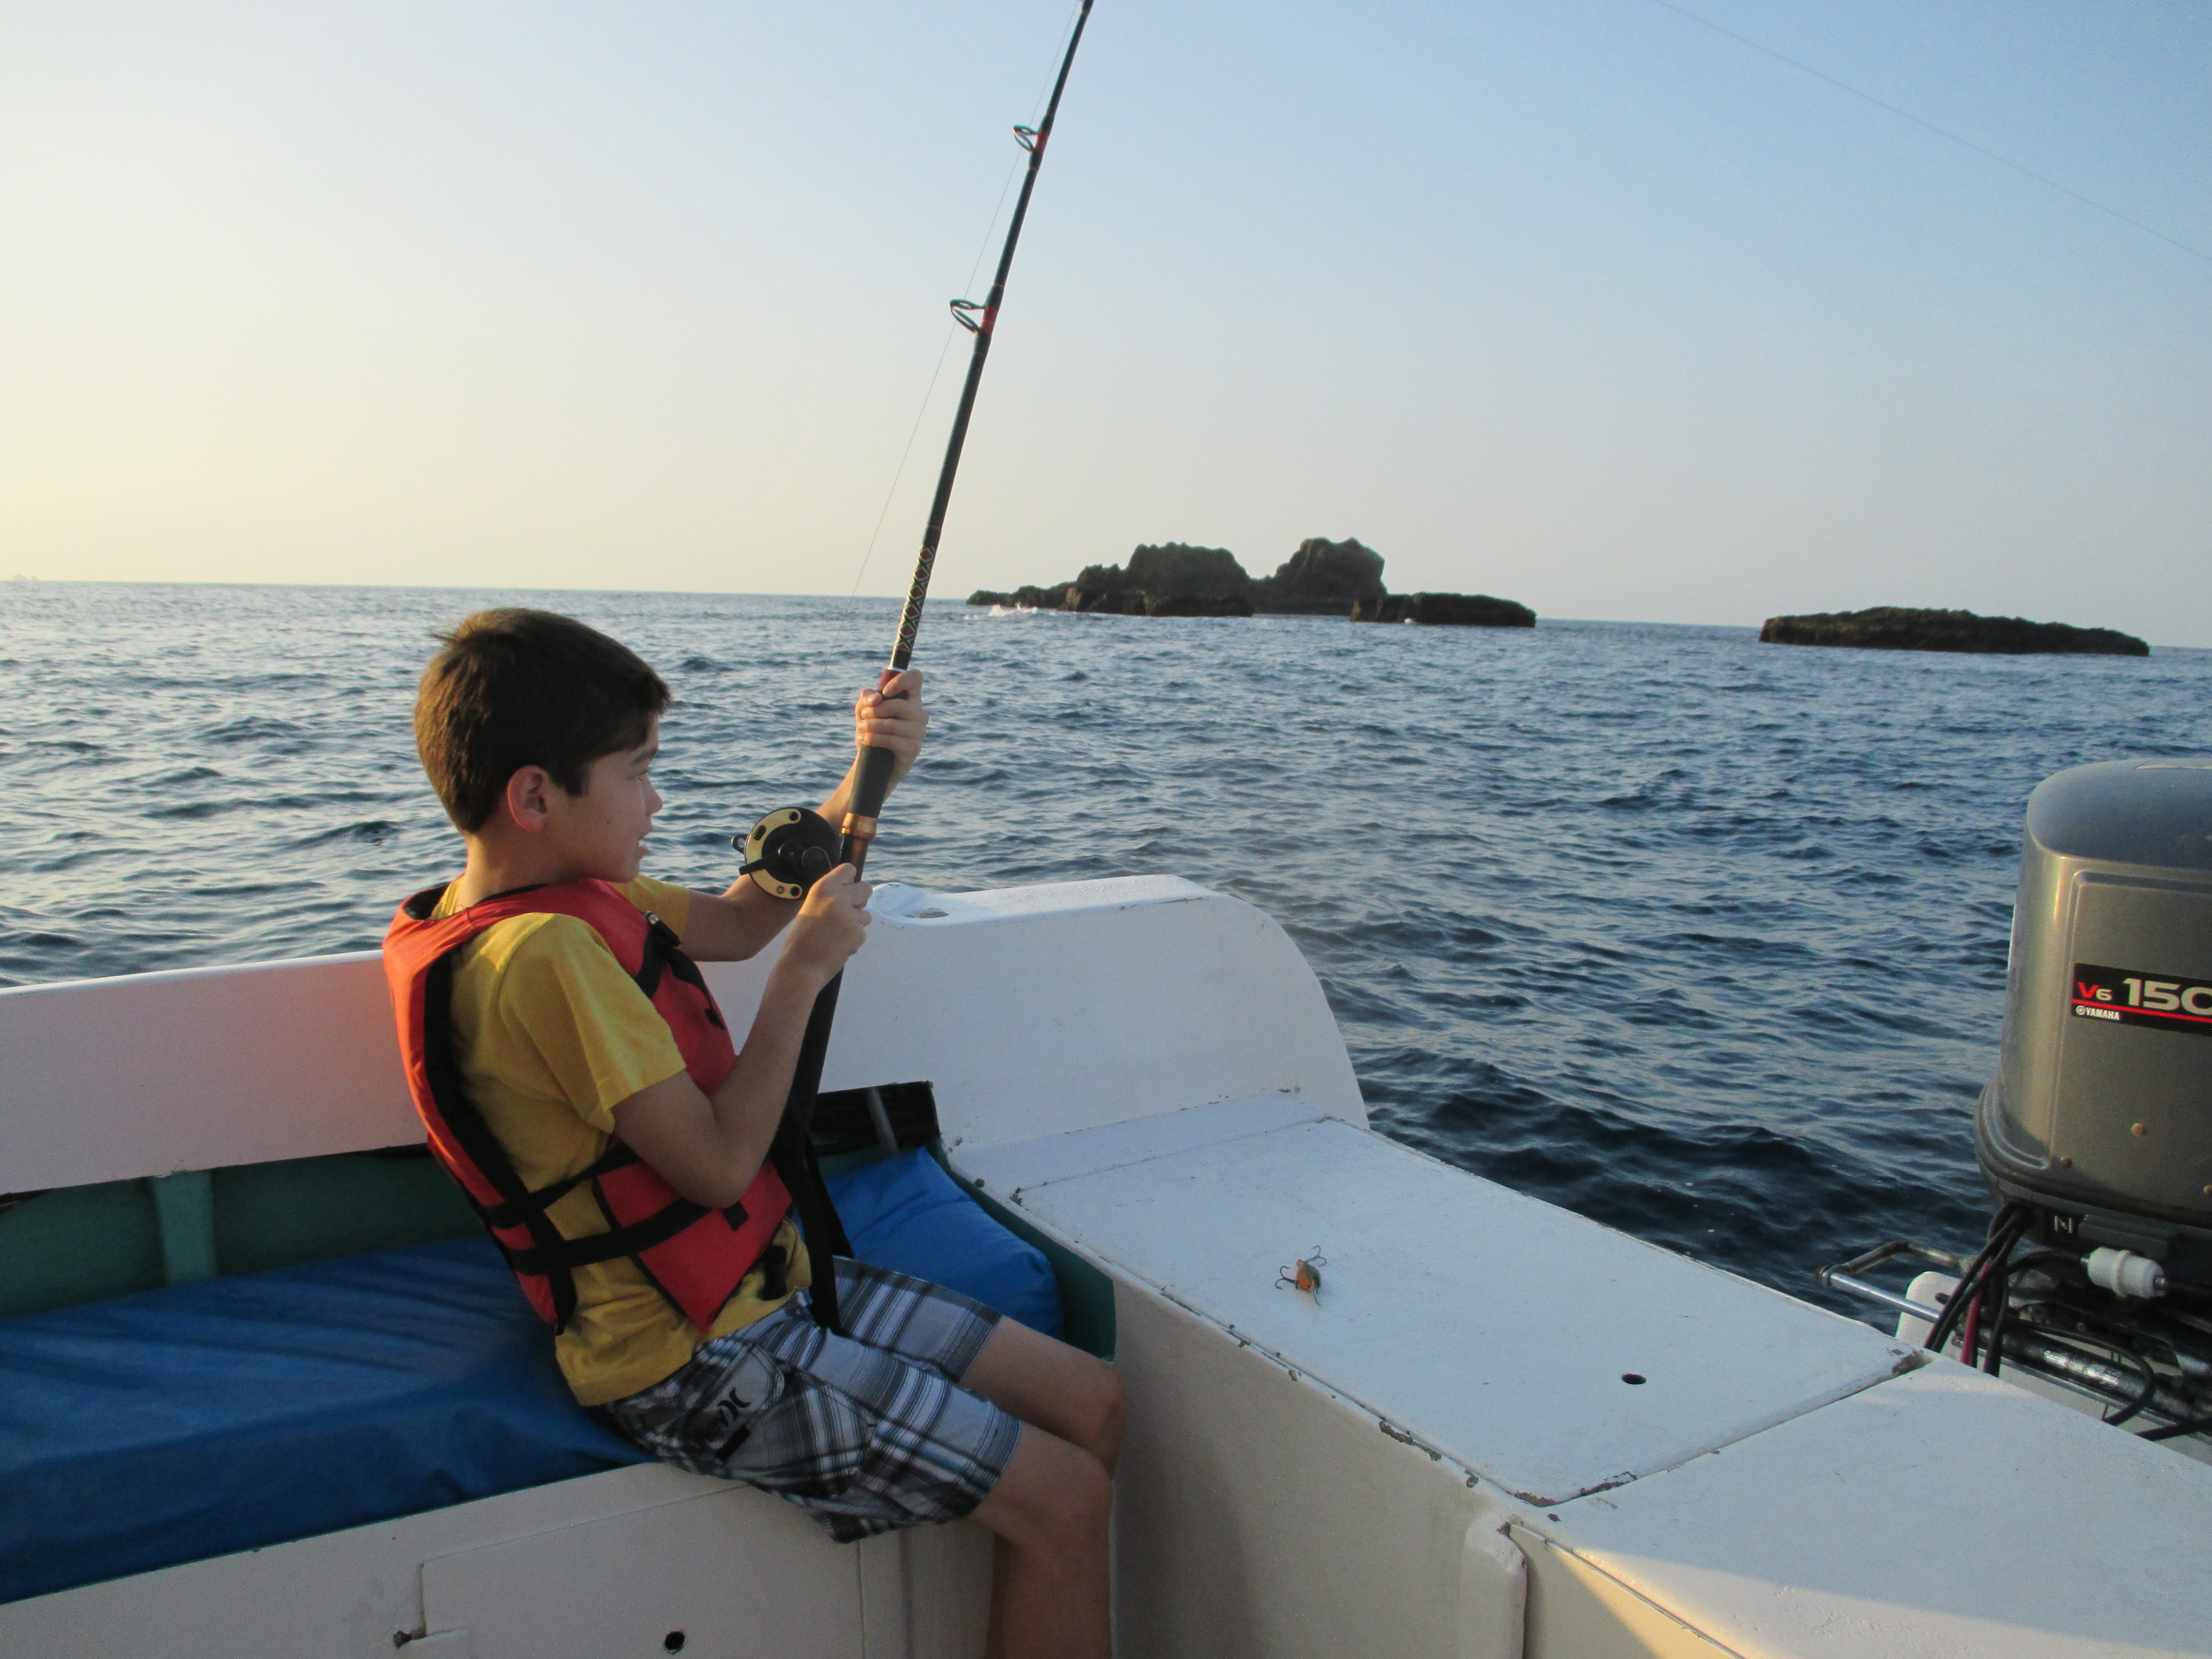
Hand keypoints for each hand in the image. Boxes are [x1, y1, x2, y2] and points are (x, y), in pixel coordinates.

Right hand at [777, 863, 871, 987]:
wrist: (801, 967)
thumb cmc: (800, 939)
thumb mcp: (811, 907)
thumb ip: (829, 898)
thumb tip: (849, 893)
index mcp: (823, 888)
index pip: (849, 870)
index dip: (850, 880)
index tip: (847, 889)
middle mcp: (838, 897)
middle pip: (866, 888)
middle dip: (861, 900)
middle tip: (849, 912)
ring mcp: (850, 916)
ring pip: (866, 914)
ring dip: (856, 924)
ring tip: (837, 935)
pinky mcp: (858, 933)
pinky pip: (862, 933)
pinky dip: (854, 940)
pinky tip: (839, 947)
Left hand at [855, 669, 927, 791]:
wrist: (873, 762)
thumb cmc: (872, 731)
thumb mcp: (864, 710)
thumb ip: (867, 697)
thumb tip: (876, 698)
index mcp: (911, 699)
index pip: (916, 678)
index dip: (901, 681)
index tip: (885, 693)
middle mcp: (920, 714)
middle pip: (900, 705)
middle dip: (876, 711)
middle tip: (863, 716)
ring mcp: (919, 732)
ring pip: (893, 724)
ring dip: (871, 726)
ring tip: (861, 730)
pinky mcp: (914, 748)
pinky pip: (892, 740)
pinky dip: (874, 739)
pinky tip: (864, 740)